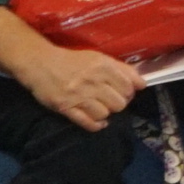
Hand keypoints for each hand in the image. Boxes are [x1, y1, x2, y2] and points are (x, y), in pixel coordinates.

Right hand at [24, 47, 138, 132]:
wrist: (41, 63)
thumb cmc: (73, 61)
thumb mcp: (99, 58)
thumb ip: (122, 69)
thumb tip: (142, 85)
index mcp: (103, 66)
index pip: (129, 88)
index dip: (128, 93)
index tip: (122, 93)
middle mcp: (93, 81)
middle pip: (119, 104)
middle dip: (118, 104)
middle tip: (110, 101)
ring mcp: (78, 95)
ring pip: (105, 114)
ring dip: (105, 113)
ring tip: (100, 108)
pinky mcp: (65, 108)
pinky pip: (87, 123)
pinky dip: (96, 125)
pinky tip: (97, 121)